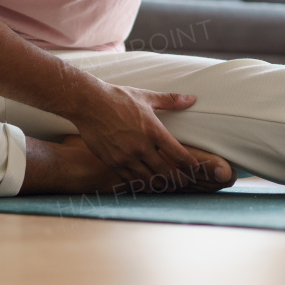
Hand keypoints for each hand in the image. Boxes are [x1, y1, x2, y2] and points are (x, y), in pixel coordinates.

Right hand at [70, 81, 203, 185]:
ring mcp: (127, 157)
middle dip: (178, 179)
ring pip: (149, 179)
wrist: (89, 104)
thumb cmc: (118, 98)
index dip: (190, 164)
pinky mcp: (113, 163)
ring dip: (161, 185)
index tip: (196, 168)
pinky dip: (141, 185)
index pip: (179, 154)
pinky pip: (131, 180)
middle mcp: (142, 147)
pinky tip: (147, 186)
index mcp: (154, 131)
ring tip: (168, 187)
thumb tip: (192, 98)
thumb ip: (170, 100)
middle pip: (166, 172)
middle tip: (184, 182)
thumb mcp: (146, 96)